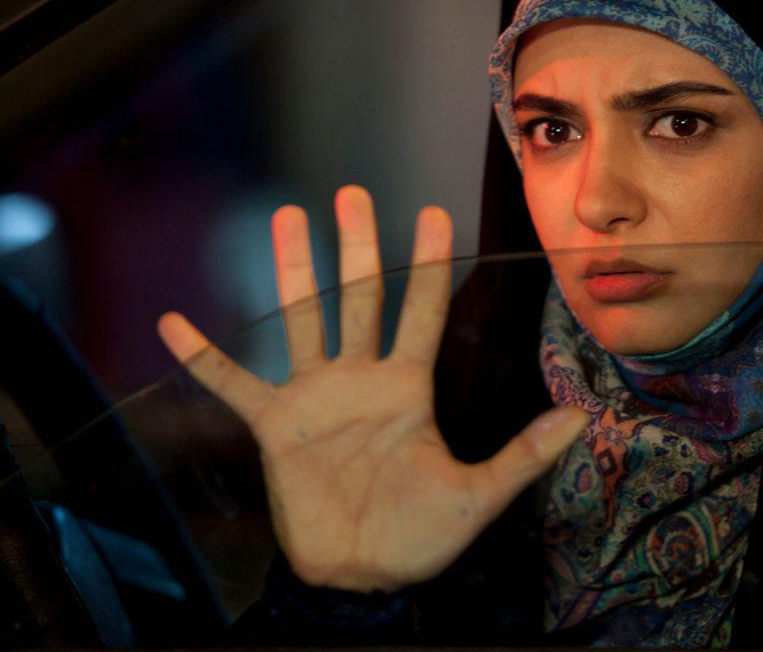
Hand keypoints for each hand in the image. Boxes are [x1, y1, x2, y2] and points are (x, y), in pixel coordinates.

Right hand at [158, 186, 587, 592]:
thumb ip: (524, 455)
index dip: (428, 265)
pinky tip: (173, 323)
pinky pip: (232, 384)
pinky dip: (204, 357)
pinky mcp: (272, 426)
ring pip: (302, 320)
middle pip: (359, 298)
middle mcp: (360, 379)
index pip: (422, 312)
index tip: (433, 214)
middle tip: (352, 194)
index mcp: (408, 387)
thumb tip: (581, 417)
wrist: (361, 576)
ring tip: (287, 218)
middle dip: (357, 246)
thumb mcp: (479, 496)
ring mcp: (314, 397)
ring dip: (292, 272)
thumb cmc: (419, 536)